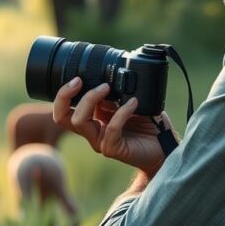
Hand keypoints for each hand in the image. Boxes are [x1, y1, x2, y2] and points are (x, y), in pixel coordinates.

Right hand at [52, 77, 172, 177]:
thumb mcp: (128, 102)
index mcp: (93, 119)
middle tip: (79, 80)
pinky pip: (111, 128)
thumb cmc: (148, 125)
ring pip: (80, 121)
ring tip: (107, 87)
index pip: (64, 110)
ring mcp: (101, 141)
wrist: (163, 147)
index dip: (63, 94)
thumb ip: (116, 93)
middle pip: (62, 117)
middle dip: (65, 96)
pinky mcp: (113, 149)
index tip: (77, 77)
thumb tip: (108, 76)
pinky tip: (134, 102)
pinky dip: (121, 112)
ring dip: (90, 99)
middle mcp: (92, 131)